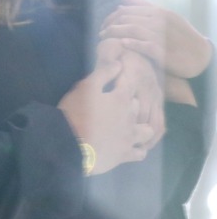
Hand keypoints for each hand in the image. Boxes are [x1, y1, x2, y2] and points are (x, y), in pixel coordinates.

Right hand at [57, 43, 155, 174]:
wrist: (71, 144)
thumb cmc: (76, 112)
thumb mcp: (86, 87)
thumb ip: (103, 74)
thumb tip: (119, 64)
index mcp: (121, 99)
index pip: (130, 84)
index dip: (125, 78)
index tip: (119, 76)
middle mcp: (131, 117)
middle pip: (139, 106)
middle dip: (132, 102)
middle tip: (119, 102)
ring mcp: (130, 138)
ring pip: (147, 131)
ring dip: (142, 127)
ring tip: (133, 126)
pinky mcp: (125, 155)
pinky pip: (140, 153)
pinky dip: (138, 148)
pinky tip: (132, 146)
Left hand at [101, 0, 212, 79]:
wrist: (201, 55)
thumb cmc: (181, 35)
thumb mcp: (166, 17)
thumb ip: (144, 7)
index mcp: (159, 12)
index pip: (127, 11)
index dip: (112, 17)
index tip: (104, 25)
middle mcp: (159, 22)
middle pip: (127, 19)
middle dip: (110, 25)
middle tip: (101, 33)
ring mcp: (162, 36)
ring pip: (133, 30)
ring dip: (115, 33)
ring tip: (104, 38)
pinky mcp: (164, 52)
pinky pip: (145, 46)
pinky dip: (133, 43)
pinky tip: (123, 43)